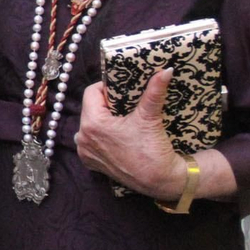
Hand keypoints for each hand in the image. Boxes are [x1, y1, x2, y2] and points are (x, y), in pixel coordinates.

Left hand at [74, 70, 184, 198]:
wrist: (159, 180)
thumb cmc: (152, 150)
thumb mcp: (150, 117)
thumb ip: (154, 91)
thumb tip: (166, 70)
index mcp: (91, 123)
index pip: (91, 93)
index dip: (105, 87)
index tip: (119, 87)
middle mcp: (82, 138)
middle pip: (90, 109)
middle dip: (105, 103)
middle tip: (123, 102)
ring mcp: (85, 152)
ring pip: (90, 124)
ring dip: (103, 119)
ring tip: (121, 118)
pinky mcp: (91, 163)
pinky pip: (90, 141)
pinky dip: (100, 135)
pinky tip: (116, 134)